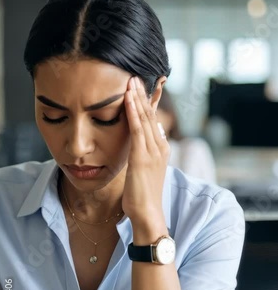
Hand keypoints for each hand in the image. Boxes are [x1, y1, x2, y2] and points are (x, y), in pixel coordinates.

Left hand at [122, 76, 169, 231]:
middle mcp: (160, 147)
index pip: (154, 120)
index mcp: (161, 149)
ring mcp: (153, 151)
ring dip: (138, 98)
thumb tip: (147, 138)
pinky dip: (133, 112)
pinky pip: (138, 129)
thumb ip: (146, 152)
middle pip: (152, 115)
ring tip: (131, 81)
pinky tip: (128, 99)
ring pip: (146, 118)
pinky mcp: (143, 157)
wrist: (148, 213)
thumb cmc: (144, 194)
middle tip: (135, 76)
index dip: (147, 102)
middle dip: (143, 95)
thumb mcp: (146, 169)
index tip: (139, 87)